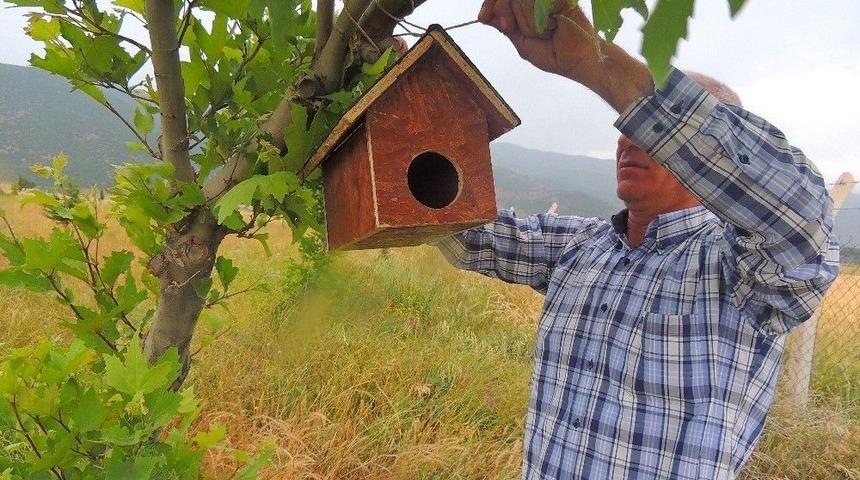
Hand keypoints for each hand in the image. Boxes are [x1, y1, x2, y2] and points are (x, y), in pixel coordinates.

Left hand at [477, 0, 597, 77]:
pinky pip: (536, 3)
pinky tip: (554, 26)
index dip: (490, 4)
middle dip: (504, 13)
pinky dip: (541, 21)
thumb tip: (485, 16)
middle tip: (511, 27)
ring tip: (545, 31)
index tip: (482, 18)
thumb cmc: (553, 53)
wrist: (577, 59)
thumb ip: (504, 26)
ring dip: (528, 23)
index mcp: (526, 6)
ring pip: (520, 1)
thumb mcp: (521, 41)